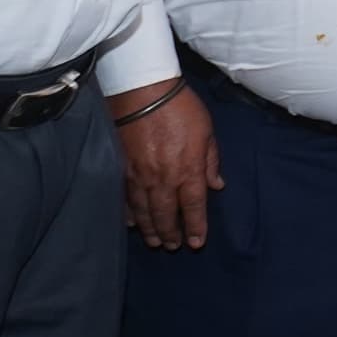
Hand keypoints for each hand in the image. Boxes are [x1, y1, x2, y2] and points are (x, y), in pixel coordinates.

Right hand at [114, 85, 222, 249]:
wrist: (143, 90)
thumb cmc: (181, 107)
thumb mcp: (207, 132)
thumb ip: (210, 161)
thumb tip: (216, 185)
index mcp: (188, 169)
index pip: (193, 206)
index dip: (195, 227)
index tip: (196, 242)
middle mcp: (163, 178)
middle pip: (166, 214)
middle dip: (171, 233)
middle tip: (174, 246)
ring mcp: (139, 175)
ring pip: (144, 211)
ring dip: (150, 229)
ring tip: (155, 241)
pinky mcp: (121, 168)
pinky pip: (124, 198)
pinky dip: (128, 213)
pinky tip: (130, 223)